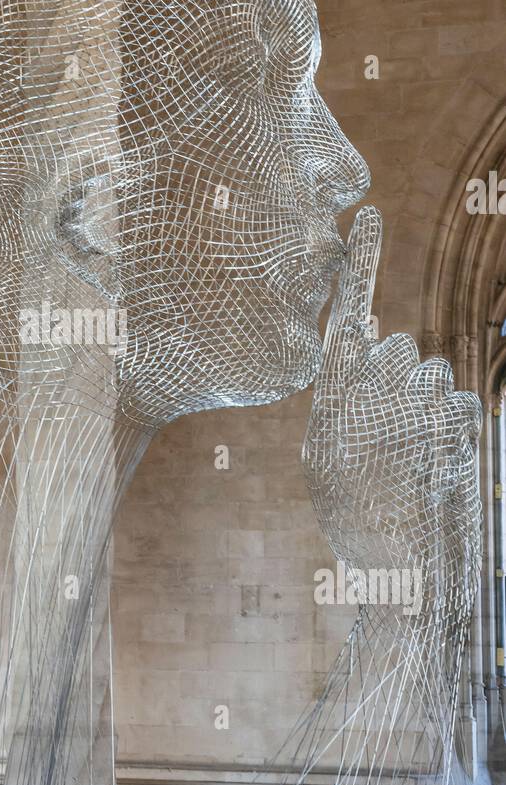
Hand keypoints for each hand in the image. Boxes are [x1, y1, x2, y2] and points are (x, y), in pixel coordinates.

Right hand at [302, 206, 480, 620]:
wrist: (407, 570)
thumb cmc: (356, 518)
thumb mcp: (323, 459)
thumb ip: (336, 395)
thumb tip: (358, 340)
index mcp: (332, 396)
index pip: (346, 311)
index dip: (361, 260)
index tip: (369, 214)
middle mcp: (373, 390)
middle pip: (397, 345)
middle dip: (397, 374)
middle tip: (388, 428)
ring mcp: (417, 404)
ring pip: (432, 371)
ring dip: (427, 402)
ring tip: (412, 455)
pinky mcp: (457, 421)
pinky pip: (461, 400)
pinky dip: (454, 427)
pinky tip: (439, 463)